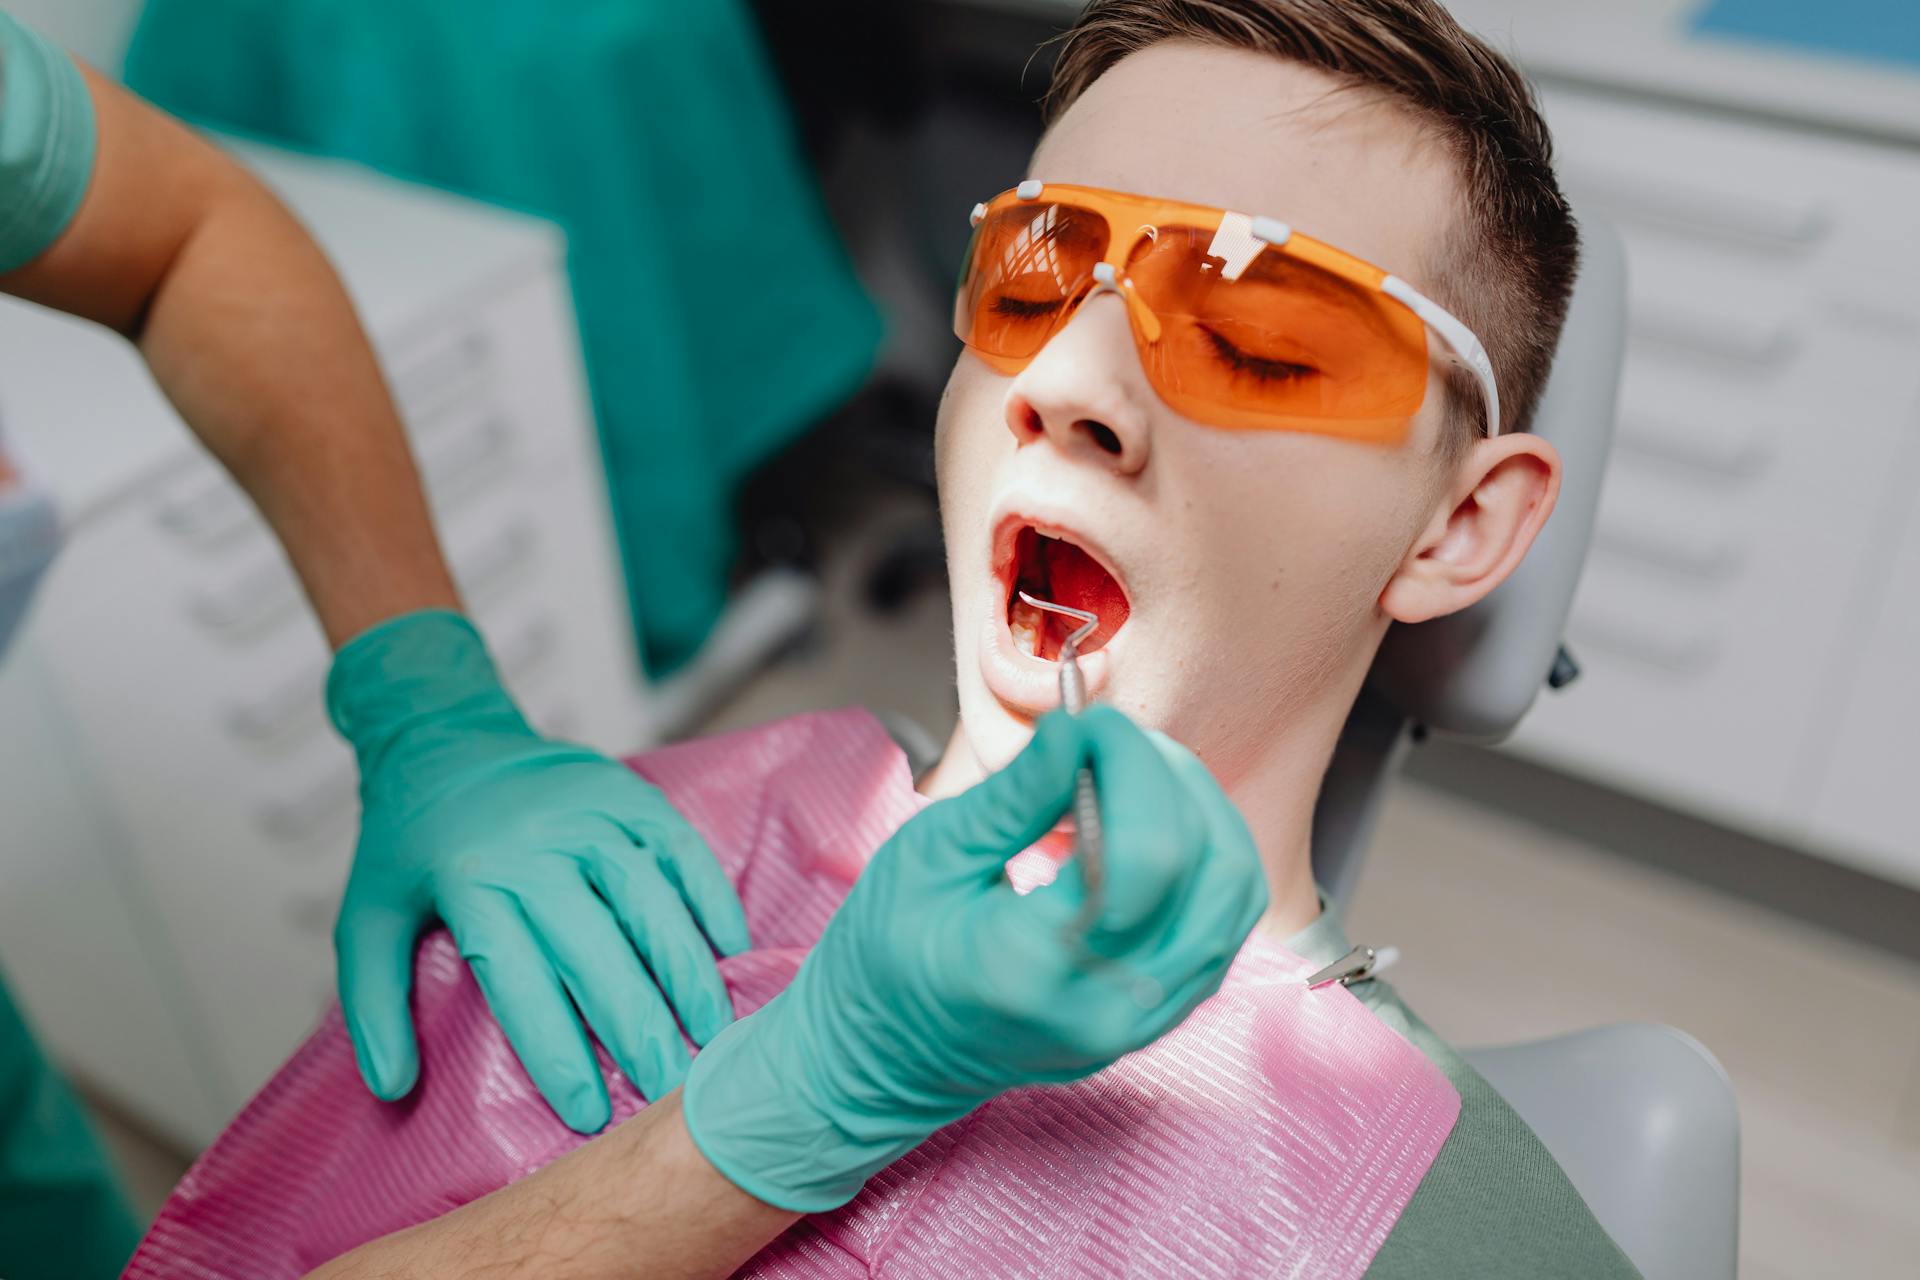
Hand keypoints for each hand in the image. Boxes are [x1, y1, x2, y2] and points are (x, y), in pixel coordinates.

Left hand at [328, 610, 750, 1132]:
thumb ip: (374, 1002)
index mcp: (470, 881)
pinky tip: (731, 948)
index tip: (587, 1109)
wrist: (446, 737)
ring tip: (712, 1030)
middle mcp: (535, 847)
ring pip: (648, 900)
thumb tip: (393, 1086)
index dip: (556, 1047)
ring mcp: (588, 815)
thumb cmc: (411, 843)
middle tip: (670, 1087)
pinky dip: (709, 897)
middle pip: (596, 947)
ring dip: (685, 969)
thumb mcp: (365, 916)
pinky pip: (680, 849)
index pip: (520, 977)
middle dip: (638, 1024)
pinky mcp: (629, 793)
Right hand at [682, 706, 1267, 1210]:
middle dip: (1168, 777)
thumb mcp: (928, 856)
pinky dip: (1200, 856)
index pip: (1146, 852)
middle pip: (1207, 868)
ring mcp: (1140, 1024)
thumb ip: (1017, 796)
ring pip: (1232, 895)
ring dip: (1198, 811)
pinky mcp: (1157, 1019)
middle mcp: (1106, 1009)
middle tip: (1107, 741)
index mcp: (1034, 969)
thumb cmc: (883, 957)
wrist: (882, 1061)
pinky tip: (1143, 824)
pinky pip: (1220, 924)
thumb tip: (1079, 729)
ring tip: (1131, 774)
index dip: (1132, 764)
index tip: (1087, 723)